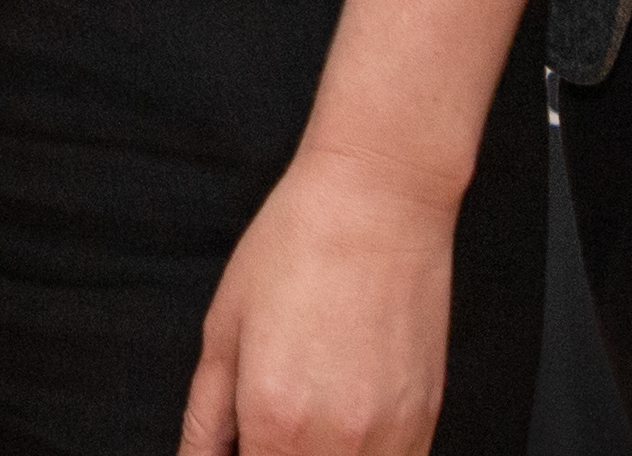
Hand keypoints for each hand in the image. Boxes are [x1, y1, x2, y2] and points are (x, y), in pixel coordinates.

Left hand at [181, 142, 457, 455]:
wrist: (378, 201)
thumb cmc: (299, 246)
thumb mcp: (224, 329)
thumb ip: (205, 419)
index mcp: (275, 419)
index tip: (240, 445)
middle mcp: (338, 441)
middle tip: (263, 428)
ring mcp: (390, 437)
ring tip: (303, 419)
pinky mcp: (425, 423)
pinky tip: (341, 425)